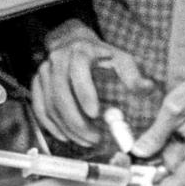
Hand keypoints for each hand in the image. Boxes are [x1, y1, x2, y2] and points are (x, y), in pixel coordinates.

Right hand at [31, 21, 152, 146]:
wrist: (74, 44)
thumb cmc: (101, 56)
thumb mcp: (121, 60)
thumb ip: (132, 75)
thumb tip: (146, 88)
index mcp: (80, 51)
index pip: (78, 71)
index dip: (84, 93)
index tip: (95, 114)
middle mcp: (58, 60)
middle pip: (61, 95)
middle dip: (77, 122)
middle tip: (94, 138)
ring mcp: (45, 73)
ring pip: (50, 106)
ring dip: (67, 128)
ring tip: (85, 141)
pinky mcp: (37, 85)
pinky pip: (40, 109)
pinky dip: (52, 126)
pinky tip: (66, 137)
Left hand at [131, 70, 184, 185]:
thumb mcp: (173, 108)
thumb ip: (156, 132)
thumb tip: (139, 153)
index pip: (182, 180)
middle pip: (171, 182)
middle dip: (147, 183)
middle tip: (124, 180)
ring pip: (161, 174)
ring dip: (142, 172)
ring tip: (121, 163)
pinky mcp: (177, 152)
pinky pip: (158, 162)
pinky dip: (144, 161)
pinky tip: (128, 156)